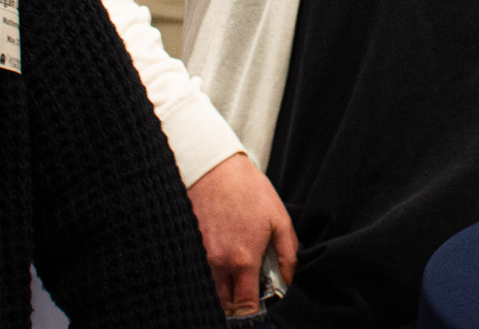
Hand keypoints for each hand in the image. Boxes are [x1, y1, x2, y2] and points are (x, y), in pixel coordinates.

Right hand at [186, 152, 298, 315]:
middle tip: (245, 290)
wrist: (214, 168)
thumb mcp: (279, 218)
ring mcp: (199, 256)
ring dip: (220, 289)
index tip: (256, 304)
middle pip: (223, 304)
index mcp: (243, 260)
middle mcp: (218, 264)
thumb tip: (290, 279)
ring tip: (232, 275)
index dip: (251, 310)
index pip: (244, 306)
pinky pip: (196, 271)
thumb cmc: (248, 190)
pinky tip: (217, 259)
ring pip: (208, 289)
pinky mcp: (187, 246)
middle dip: (235, 303)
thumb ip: (289, 254)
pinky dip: (206, 273)